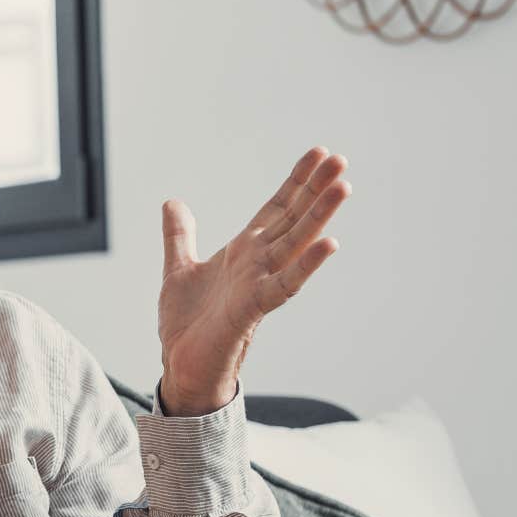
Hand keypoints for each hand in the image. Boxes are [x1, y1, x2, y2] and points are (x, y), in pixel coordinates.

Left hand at [158, 147, 351, 415]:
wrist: (180, 364)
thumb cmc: (187, 324)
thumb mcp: (178, 269)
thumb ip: (179, 236)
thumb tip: (173, 202)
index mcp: (244, 252)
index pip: (277, 209)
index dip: (296, 182)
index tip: (317, 152)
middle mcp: (258, 264)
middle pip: (293, 219)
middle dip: (315, 189)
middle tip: (340, 159)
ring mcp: (259, 284)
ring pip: (296, 244)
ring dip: (319, 216)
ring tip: (343, 186)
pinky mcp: (253, 309)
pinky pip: (285, 284)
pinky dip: (306, 264)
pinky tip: (328, 243)